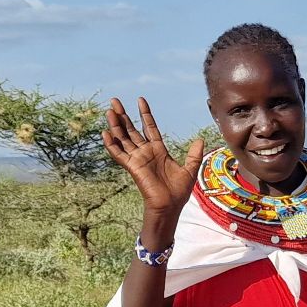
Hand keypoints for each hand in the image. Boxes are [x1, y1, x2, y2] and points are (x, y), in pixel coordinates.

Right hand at [102, 96, 203, 214]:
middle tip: (115, 101)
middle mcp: (146, 153)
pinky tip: (105, 133)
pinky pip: (119, 154)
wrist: (170, 206)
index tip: (140, 100)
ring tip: (110, 111)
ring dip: (116, 125)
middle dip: (123, 116)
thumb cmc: (178, 192)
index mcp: (158, 150)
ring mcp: (137, 159)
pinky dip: (111, 144)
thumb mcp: (190, 169)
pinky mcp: (132, 167)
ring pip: (123, 138)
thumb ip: (194, 154)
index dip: (145, 114)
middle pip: (132, 130)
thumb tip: (200, 140)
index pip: (149, 128)